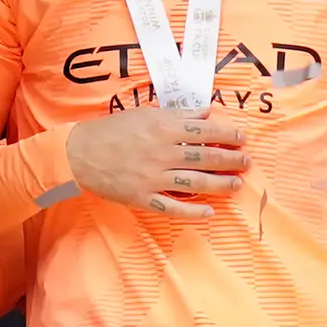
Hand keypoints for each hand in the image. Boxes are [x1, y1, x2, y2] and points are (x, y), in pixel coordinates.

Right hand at [66, 104, 249, 218]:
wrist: (79, 153)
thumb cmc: (111, 130)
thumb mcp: (143, 114)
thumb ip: (176, 115)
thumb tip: (205, 113)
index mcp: (161, 128)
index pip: (203, 130)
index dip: (227, 133)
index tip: (242, 137)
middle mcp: (161, 153)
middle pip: (205, 157)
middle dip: (231, 159)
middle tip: (247, 161)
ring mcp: (153, 178)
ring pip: (195, 183)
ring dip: (220, 184)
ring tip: (236, 184)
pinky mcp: (143, 197)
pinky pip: (173, 208)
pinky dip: (193, 212)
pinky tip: (209, 212)